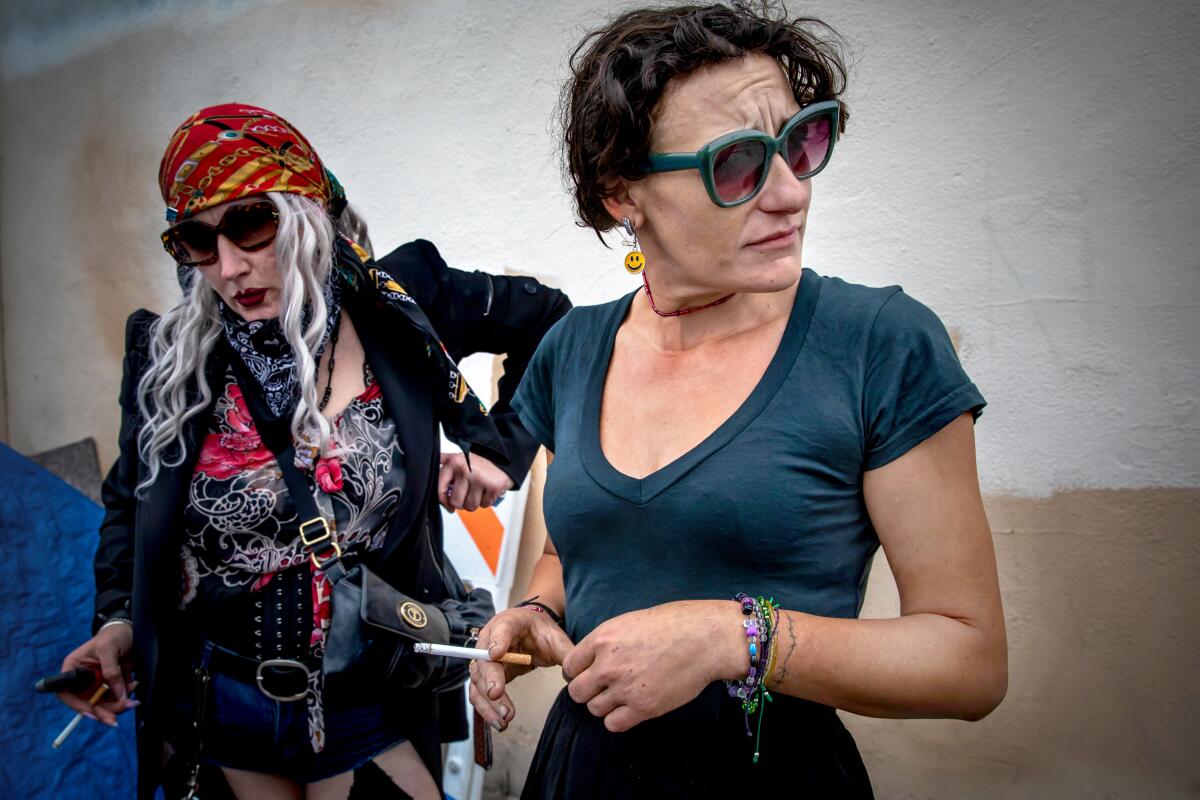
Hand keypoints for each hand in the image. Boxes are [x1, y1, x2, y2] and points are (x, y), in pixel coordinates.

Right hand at [57, 624, 137, 725]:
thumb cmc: (113, 635)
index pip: (67, 694)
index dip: (77, 706)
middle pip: (88, 703)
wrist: (130, 629)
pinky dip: (126, 695)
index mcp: (73, 669)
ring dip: (119, 704)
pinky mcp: (111, 684)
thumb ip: (111, 671)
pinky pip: (117, 697)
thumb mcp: (109, 649)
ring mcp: (97, 683)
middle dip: (105, 710)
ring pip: (104, 703)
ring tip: (133, 698)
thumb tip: (117, 694)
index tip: (92, 713)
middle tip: (120, 713)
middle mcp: (83, 679)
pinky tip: (134, 683)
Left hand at [439, 452, 513, 511]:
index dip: (443, 501)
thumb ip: (444, 460)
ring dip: (474, 502)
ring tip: (477, 491)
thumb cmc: (478, 462)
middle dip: (461, 503)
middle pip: (456, 502)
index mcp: (454, 463)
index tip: (448, 504)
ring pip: (470, 506)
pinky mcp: (493, 487)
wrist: (503, 458)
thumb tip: (431, 462)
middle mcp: (466, 470)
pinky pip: (484, 505)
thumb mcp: (459, 457)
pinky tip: (486, 491)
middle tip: (467, 495)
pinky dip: (486, 501)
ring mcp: (480, 479)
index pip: (440, 490)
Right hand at [468, 606, 573, 731]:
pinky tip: (499, 723)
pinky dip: (486, 709)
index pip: (501, 629)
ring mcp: (484, 660)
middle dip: (489, 678)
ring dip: (487, 702)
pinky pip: (479, 694)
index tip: (496, 654)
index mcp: (510, 623)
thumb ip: (565, 653)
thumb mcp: (555, 638)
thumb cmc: (540, 632)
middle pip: (483, 660)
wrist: (531, 631)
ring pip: (478, 681)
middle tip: (497, 695)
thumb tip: (575, 676)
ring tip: (504, 720)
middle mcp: (490, 640)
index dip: (497, 641)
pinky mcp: (486, 677)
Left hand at [563, 600, 744, 732]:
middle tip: (604, 687)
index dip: (578, 671)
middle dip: (588, 690)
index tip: (589, 673)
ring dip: (605, 705)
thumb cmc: (673, 624)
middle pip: (577, 692)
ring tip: (622, 695)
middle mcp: (608, 665)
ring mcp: (625, 688)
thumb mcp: (629, 622)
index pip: (569, 666)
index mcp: (602, 639)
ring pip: (594, 709)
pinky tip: (630, 707)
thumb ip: (606, 642)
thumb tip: (593, 661)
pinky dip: (618, 719)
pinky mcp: (643, 708)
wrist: (704, 638)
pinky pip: (613, 724)